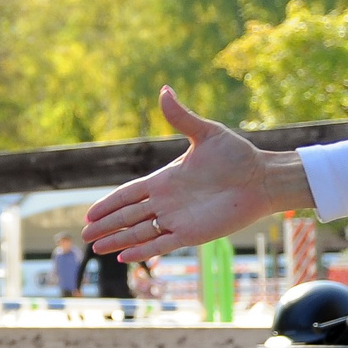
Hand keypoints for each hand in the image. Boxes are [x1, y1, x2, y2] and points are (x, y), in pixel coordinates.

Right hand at [82, 88, 314, 261]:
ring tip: (96, 249)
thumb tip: (164, 89)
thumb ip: (181, 117)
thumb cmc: (238, 156)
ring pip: (139, 232)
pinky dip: (141, 250)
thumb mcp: (207, 133)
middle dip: (106, 226)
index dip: (108, 204)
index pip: (128, 194)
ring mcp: (177, 219)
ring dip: (117, 240)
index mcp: (164, 180)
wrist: (263, 179)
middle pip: (128, 216)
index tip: (89, 214)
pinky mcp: (192, 234)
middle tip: (84, 235)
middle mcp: (166, 202)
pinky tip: (123, 257)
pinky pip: (160, 244)